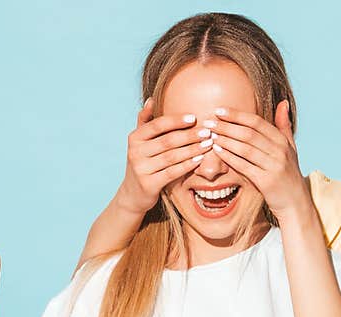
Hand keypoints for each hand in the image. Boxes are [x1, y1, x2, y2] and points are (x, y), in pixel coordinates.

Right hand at [116, 98, 206, 214]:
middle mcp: (135, 152)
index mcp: (134, 138)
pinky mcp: (149, 184)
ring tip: (208, 144)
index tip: (194, 118)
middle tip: (207, 132)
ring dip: (192, 150)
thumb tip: (151, 99)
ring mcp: (141, 169)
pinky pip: (172, 172)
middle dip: (190, 135)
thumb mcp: (139, 142)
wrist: (133, 194)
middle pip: (168, 141)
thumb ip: (145, 121)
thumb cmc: (142, 163)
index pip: (157, 125)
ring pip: (172, 156)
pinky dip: (187, 165)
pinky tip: (200, 159)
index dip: (176, 121)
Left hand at [209, 102, 310, 220]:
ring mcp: (274, 166)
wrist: (295, 202)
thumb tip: (283, 103)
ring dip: (225, 140)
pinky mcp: (266, 181)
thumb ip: (284, 126)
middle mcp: (280, 152)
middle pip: (249, 134)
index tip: (219, 111)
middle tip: (209, 122)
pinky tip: (217, 151)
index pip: (256, 122)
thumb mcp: (290, 148)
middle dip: (226, 126)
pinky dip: (229, 157)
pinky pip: (244, 166)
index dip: (236, 115)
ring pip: (245, 148)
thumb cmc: (288, 174)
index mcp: (283, 141)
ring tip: (210, 135)